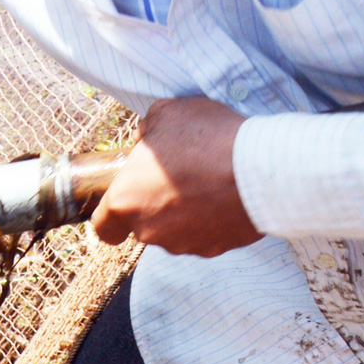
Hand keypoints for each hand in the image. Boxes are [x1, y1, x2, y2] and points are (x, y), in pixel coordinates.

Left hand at [90, 95, 258, 256]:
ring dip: (184, 213)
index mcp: (127, 200)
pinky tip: (225, 197)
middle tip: (178, 176)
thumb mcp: (166, 114)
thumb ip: (148, 130)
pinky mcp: (215, 249)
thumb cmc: (206, 138)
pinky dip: (212, 221)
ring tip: (207, 183)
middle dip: (156, 204)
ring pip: (175, 232)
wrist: (259, 169)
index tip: (126, 203)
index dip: (112, 217)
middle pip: (143, 224)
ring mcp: (183, 244)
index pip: (104, 226)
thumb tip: (148, 138)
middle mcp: (149, 230)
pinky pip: (206, 236)